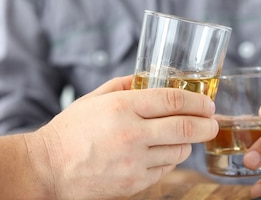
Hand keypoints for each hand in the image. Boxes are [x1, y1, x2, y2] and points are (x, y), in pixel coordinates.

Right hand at [23, 76, 218, 198]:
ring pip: (180, 152)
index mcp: (121, 108)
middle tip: (212, 121)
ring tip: (184, 136)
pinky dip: (170, 159)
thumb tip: (151, 77)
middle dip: (207, 124)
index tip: (207, 103)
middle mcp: (131, 135)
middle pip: (186, 128)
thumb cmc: (70, 131)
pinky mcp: (134, 183)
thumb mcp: (93, 99)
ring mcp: (133, 162)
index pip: (173, 101)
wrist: (48, 168)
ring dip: (188, 142)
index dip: (198, 101)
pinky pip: (166, 169)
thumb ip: (124, 85)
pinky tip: (162, 152)